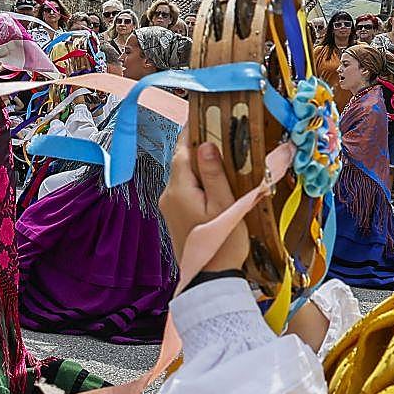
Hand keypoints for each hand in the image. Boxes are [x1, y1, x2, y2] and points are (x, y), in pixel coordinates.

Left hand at [159, 141, 249, 273]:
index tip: (203, 113)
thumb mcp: (224, 206)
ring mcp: (170, 207)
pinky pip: (186, 189)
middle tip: (220, 128)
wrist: (210, 280)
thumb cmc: (222, 243)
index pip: (181, 150)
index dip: (192, 131)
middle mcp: (169, 195)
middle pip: (182, 161)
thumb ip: (214, 174)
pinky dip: (199, 179)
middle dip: (198, 144)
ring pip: (184, 175)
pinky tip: (216, 178)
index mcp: (179, 189)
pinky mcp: (176, 216)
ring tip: (223, 150)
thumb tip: (205, 145)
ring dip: (200, 163)